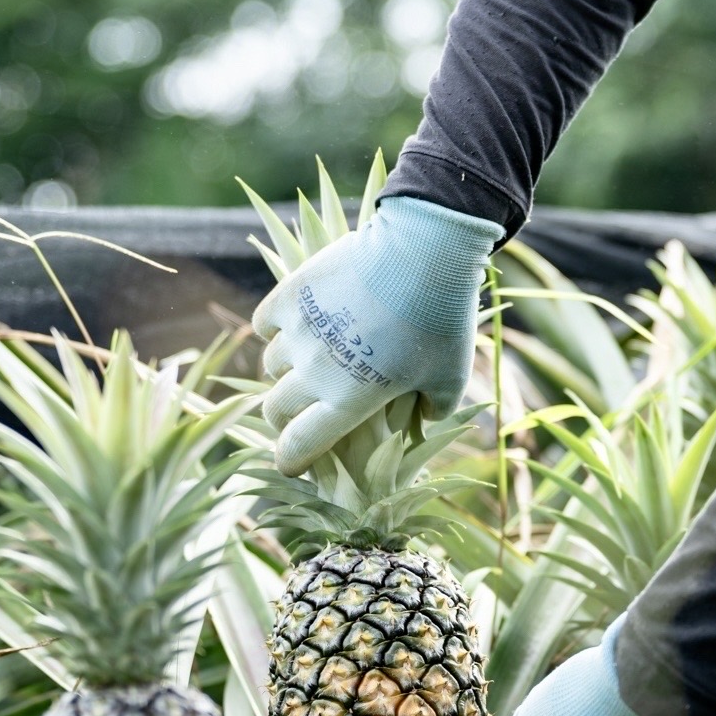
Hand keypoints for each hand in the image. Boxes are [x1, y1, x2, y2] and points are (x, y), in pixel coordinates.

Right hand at [252, 194, 500, 475]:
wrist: (423, 252)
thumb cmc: (443, 319)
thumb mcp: (451, 375)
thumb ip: (436, 407)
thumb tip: (424, 419)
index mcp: (348, 402)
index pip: (301, 446)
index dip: (291, 461)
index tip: (292, 464)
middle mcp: (313, 372)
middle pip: (276, 408)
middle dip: (285, 417)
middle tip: (298, 413)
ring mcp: (297, 332)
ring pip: (272, 365)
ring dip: (285, 370)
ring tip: (304, 362)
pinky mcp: (290, 295)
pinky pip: (265, 323)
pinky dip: (273, 330)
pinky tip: (292, 325)